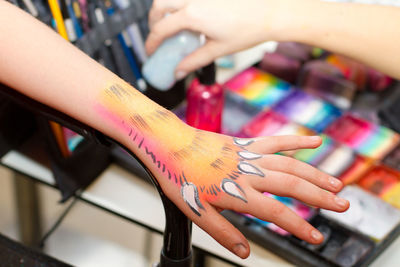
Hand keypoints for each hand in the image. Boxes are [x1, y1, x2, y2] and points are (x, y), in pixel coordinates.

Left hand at [97, 82, 348, 258]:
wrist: (168, 144)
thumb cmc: (179, 176)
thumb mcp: (196, 212)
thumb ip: (223, 232)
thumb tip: (244, 252)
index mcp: (236, 192)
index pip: (276, 212)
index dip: (298, 226)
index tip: (316, 236)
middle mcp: (247, 172)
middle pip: (292, 184)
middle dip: (320, 196)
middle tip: (343, 206)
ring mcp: (248, 155)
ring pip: (289, 163)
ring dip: (315, 173)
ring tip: (336, 183)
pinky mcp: (245, 143)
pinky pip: (275, 140)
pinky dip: (296, 140)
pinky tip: (314, 141)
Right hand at [145, 0, 291, 77]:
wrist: (270, 12)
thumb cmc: (249, 29)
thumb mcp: (217, 49)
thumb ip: (194, 61)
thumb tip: (179, 72)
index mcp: (192, 15)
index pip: (161, 29)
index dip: (151, 42)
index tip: (151, 52)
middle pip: (159, 5)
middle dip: (153, 21)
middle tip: (158, 34)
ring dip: (165, 8)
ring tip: (172, 23)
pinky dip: (180, 4)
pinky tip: (189, 15)